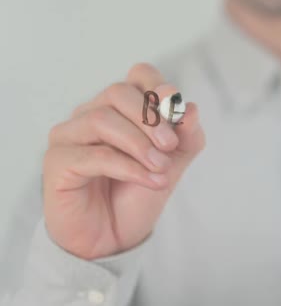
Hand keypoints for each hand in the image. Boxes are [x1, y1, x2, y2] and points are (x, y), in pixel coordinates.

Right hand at [42, 63, 204, 259]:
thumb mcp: (172, 164)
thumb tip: (191, 108)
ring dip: (140, 144)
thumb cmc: (137, 195)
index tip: (176, 110)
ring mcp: (69, 136)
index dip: (158, 87)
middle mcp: (91, 114)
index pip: (138, 75)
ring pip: (103, 120)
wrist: (113, 237)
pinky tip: (150, 180)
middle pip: (118, 93)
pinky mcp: (57, 162)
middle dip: (151, 119)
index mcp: (121, 109)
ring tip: (161, 169)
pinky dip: (129, 167)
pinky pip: (94, 155)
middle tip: (171, 146)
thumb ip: (186, 137)